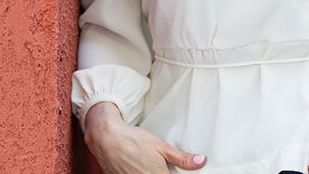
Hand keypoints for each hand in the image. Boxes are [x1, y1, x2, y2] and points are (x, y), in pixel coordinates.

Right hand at [84, 102, 207, 173]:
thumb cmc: (134, 140)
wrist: (107, 138)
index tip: (177, 171)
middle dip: (164, 171)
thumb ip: (181, 158)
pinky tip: (139, 166)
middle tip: (162, 164)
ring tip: (150, 164)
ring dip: (150, 172)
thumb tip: (201, 161)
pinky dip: (138, 172)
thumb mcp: (161, 146)